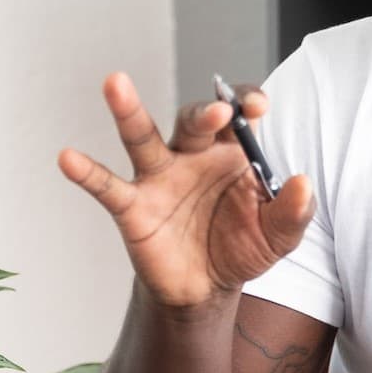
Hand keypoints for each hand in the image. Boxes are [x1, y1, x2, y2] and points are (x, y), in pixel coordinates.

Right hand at [59, 72, 314, 311]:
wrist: (205, 291)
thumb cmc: (240, 248)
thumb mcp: (277, 235)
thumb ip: (292, 212)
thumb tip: (303, 183)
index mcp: (231, 153)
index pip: (238, 114)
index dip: (246, 101)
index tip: (256, 105)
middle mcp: (192, 155)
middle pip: (194, 120)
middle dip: (206, 112)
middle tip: (220, 111)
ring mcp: (159, 177)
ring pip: (142, 136)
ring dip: (129, 110)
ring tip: (115, 82)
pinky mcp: (133, 206)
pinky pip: (107, 186)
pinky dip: (88, 173)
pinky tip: (68, 158)